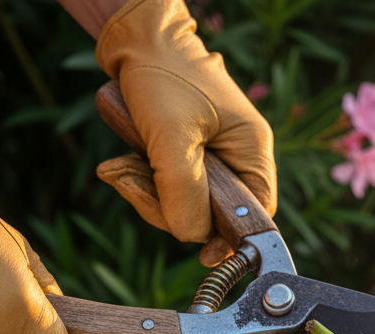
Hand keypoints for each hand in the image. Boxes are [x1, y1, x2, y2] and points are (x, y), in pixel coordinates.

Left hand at [95, 0, 275, 265]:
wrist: (134, 37)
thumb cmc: (163, 75)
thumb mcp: (172, 137)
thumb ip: (185, 192)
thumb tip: (191, 238)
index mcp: (252, 152)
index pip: (255, 216)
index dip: (230, 239)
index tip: (201, 254)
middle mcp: (236, 158)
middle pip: (212, 217)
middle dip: (167, 207)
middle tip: (132, 181)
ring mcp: (209, 158)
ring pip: (183, 205)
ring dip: (146, 193)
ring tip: (119, 166)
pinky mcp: (183, 155)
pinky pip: (165, 188)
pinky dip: (141, 181)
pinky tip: (122, 162)